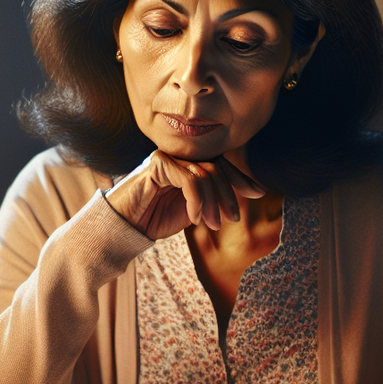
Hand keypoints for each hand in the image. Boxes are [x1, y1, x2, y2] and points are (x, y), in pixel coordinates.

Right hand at [105, 150, 264, 240]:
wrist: (124, 227)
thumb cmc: (154, 219)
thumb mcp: (192, 210)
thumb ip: (211, 198)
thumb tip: (243, 195)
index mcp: (186, 164)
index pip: (219, 164)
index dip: (240, 178)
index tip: (259, 193)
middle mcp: (178, 156)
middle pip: (216, 167)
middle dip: (229, 194)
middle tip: (232, 218)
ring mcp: (167, 157)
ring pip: (205, 174)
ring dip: (213, 203)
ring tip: (213, 225)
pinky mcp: (158, 164)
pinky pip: (189, 179)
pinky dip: (197, 202)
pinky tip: (194, 220)